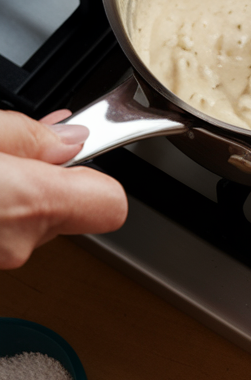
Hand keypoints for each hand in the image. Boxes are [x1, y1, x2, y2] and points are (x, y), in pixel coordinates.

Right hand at [0, 110, 126, 269]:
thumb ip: (30, 136)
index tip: (78, 154)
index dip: (99, 177)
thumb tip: (69, 139)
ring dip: (17, 197)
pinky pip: (6, 233)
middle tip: (21, 154)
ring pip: (31, 224)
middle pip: (67, 211)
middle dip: (46, 181)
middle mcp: (18, 242)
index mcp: (31, 201)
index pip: (112, 204)